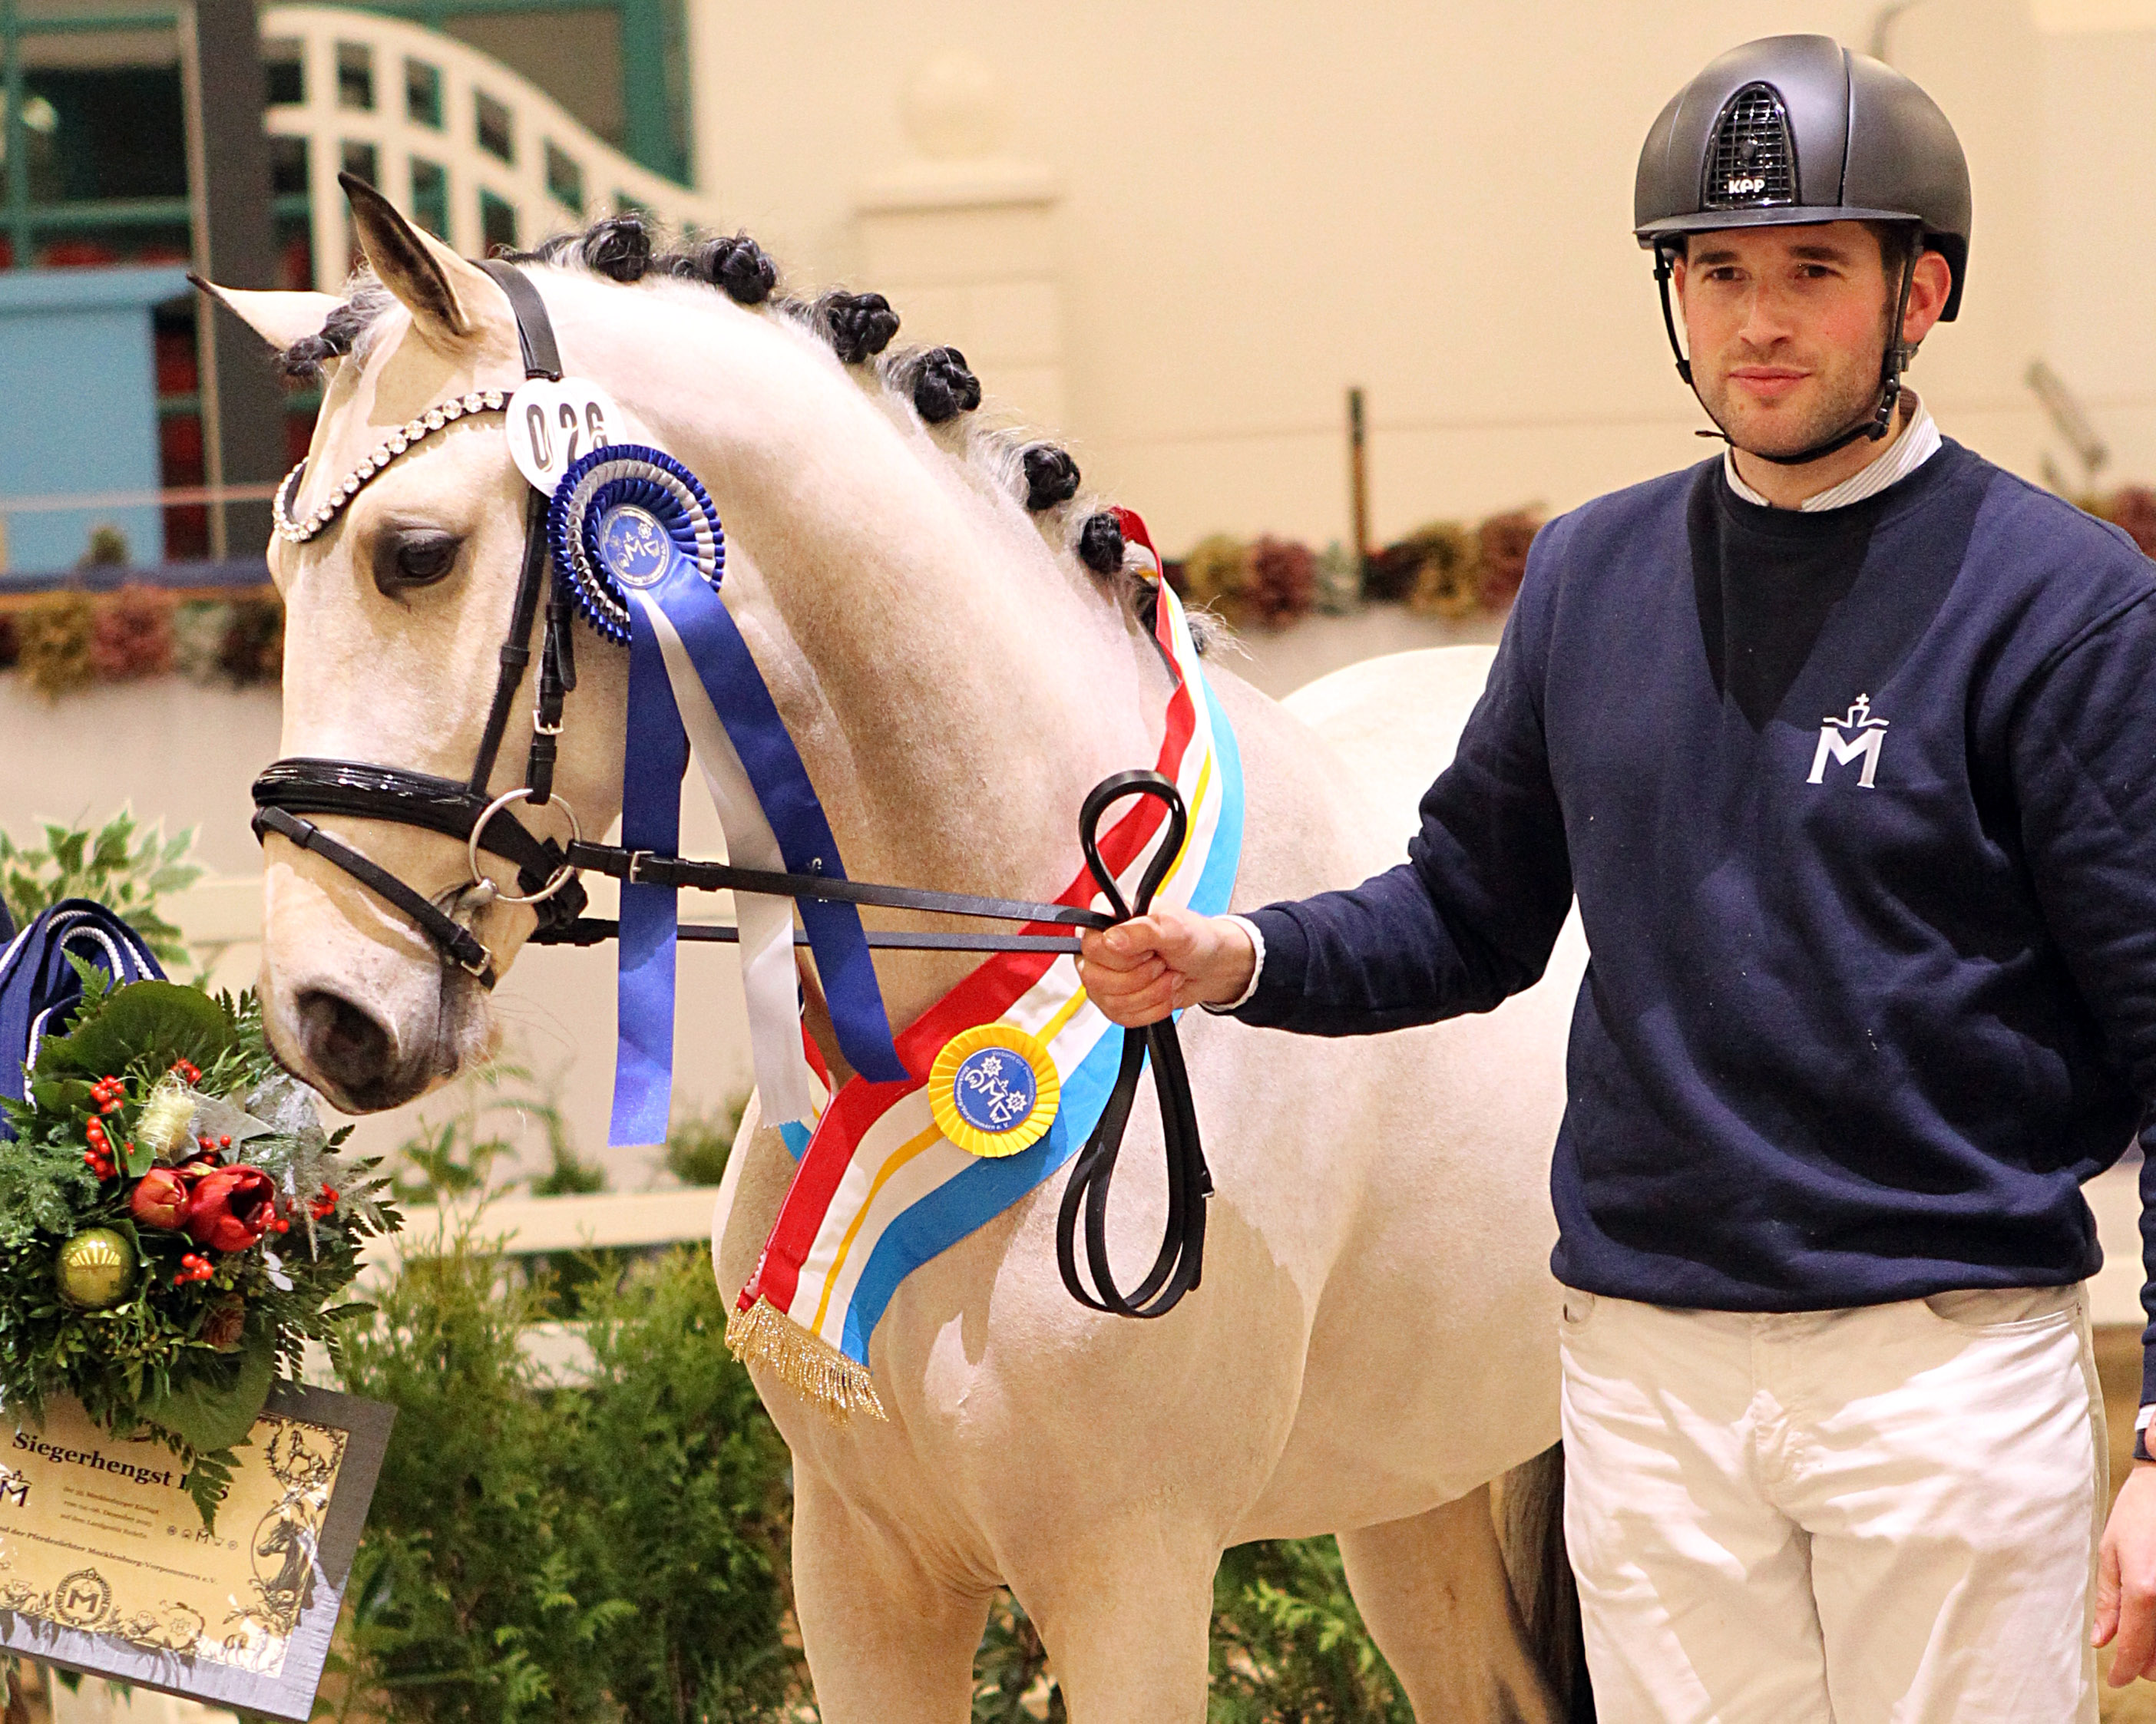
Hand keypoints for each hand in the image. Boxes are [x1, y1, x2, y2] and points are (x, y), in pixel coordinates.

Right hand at [1077, 907, 1255, 1026]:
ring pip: (1108, 1000)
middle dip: (1139, 978)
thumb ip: (1142, 931)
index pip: (1091, 945)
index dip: (1122, 956)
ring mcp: (1104, 974)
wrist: (1210, 966)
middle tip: (1161, 963)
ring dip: (1149, 994)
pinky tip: (1163, 993)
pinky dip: (1150, 1010)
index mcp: (1109, 917)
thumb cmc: (1194, 939)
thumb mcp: (1175, 928)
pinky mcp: (1113, 999)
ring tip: (1167, 976)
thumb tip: (1110, 939)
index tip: (1148, 950)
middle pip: (1094, 977)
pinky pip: (1119, 1016)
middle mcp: (1101, 945)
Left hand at [2097, 1462, 2155, 1682]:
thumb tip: (2102, 1641)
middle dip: (2147, 1665)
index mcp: (2145, 1588)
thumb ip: (2108, 1600)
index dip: (2125, 1670)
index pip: (2136, 1647)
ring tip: (2148, 1648)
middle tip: (2133, 1663)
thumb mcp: (2112, 1552)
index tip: (2116, 1680)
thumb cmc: (2139, 1513)